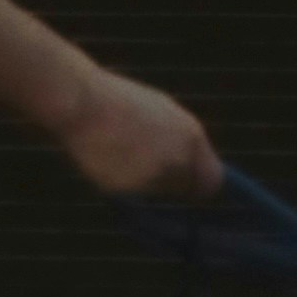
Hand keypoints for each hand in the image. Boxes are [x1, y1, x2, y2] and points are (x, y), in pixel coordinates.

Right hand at [46, 67, 221, 201]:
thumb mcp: (162, 111)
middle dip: (174, 184)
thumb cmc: (120, 102)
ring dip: (147, 181)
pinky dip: (125, 183)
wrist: (84, 103)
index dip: (201, 183)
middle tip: (152, 169)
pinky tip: (109, 159)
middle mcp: (178, 160)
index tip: (191, 184)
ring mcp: (154, 178)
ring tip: (123, 152)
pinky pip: (133, 194)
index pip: (213, 180)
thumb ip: (182, 139)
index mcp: (191, 136)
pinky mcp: (129, 190)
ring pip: (157, 192)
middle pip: (186, 190)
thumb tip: (192, 163)